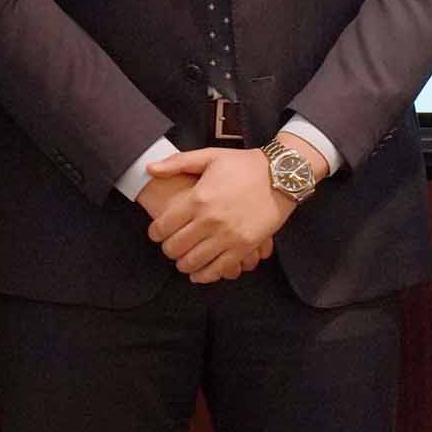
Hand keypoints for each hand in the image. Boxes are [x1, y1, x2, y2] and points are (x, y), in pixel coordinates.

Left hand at [142, 148, 290, 282]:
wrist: (281, 175)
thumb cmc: (244, 164)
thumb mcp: (210, 156)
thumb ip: (177, 162)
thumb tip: (150, 169)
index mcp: (198, 198)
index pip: (163, 227)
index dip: (155, 233)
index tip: (157, 234)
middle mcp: (210, 220)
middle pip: (176, 248)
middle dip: (169, 250)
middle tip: (171, 247)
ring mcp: (228, 236)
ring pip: (194, 262)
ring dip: (184, 264)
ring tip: (184, 260)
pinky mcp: (244, 247)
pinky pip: (218, 269)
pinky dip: (205, 276)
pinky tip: (199, 273)